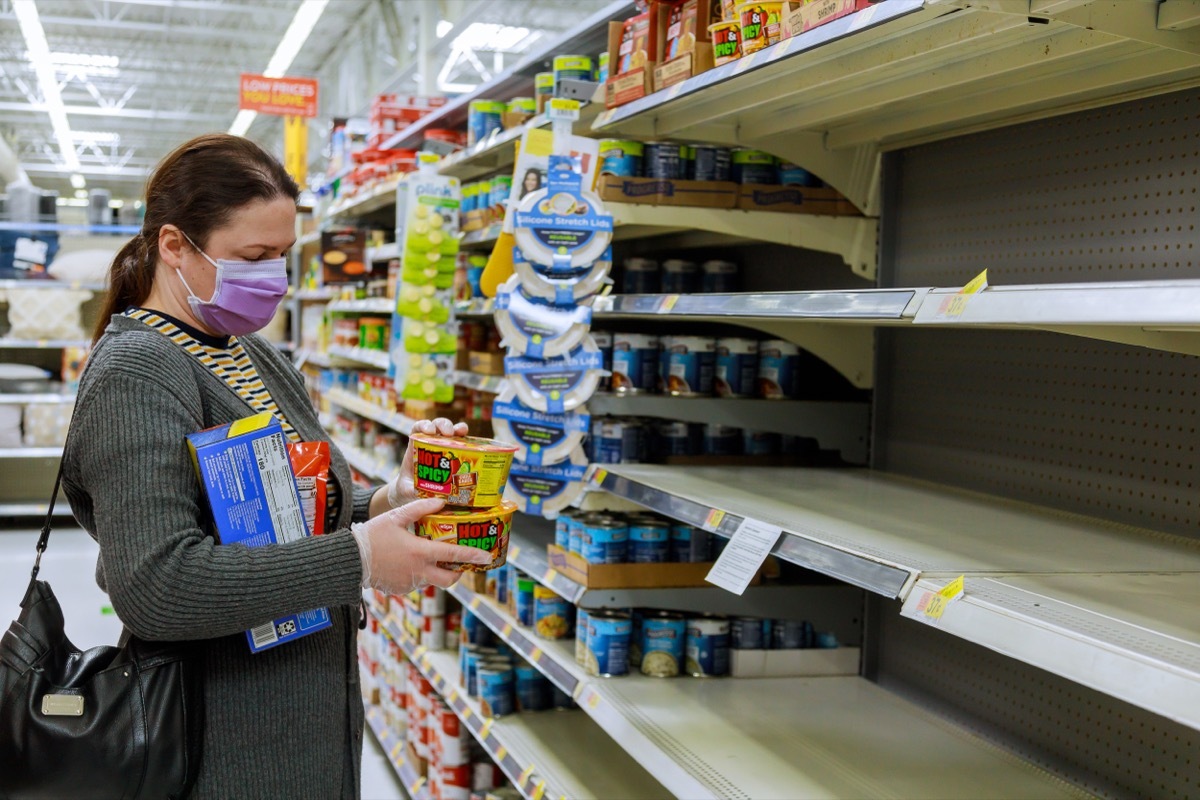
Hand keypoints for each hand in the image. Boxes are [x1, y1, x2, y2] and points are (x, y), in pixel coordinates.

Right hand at [354, 497, 490, 593]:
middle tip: (460, 563)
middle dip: (458, 573)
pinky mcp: (400, 589)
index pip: (453, 555)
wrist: (349, 560)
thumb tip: (440, 501)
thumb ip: (419, 509)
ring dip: (435, 571)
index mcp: (420, 552)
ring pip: (432, 580)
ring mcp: (409, 583)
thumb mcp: (395, 517)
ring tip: (428, 556)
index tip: (487, 557)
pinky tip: (408, 562)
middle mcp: (418, 571)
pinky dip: (418, 574)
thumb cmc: (372, 536)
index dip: (472, 556)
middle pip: (448, 579)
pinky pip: (416, 583)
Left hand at [387, 417, 469, 507]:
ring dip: (458, 429)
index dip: (424, 425)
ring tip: (463, 432)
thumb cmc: (407, 490)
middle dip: (443, 425)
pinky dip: (468, 443)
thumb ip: (415, 493)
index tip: (429, 431)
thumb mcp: (407, 491)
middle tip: (448, 433)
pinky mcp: (454, 458)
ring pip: (452, 433)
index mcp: (415, 448)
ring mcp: (443, 450)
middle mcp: (431, 445)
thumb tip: (434, 498)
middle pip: (437, 427)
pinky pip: (462, 446)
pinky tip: (473, 446)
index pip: (419, 429)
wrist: (411, 496)